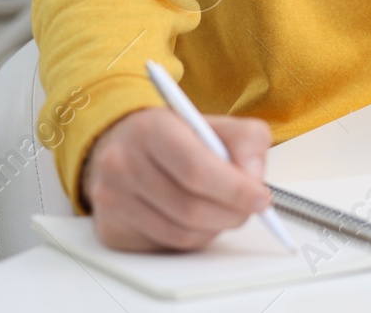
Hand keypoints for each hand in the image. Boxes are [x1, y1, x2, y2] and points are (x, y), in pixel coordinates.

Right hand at [81, 106, 274, 251]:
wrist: (123, 144)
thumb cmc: (174, 136)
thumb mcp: (214, 124)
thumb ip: (247, 141)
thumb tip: (253, 179)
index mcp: (150, 129)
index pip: (196, 169)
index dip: (234, 189)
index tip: (260, 198)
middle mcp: (122, 163)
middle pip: (190, 208)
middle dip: (231, 213)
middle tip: (249, 208)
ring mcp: (111, 199)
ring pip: (180, 234)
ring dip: (213, 229)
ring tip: (221, 210)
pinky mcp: (110, 229)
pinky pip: (165, 246)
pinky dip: (191, 238)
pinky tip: (194, 218)